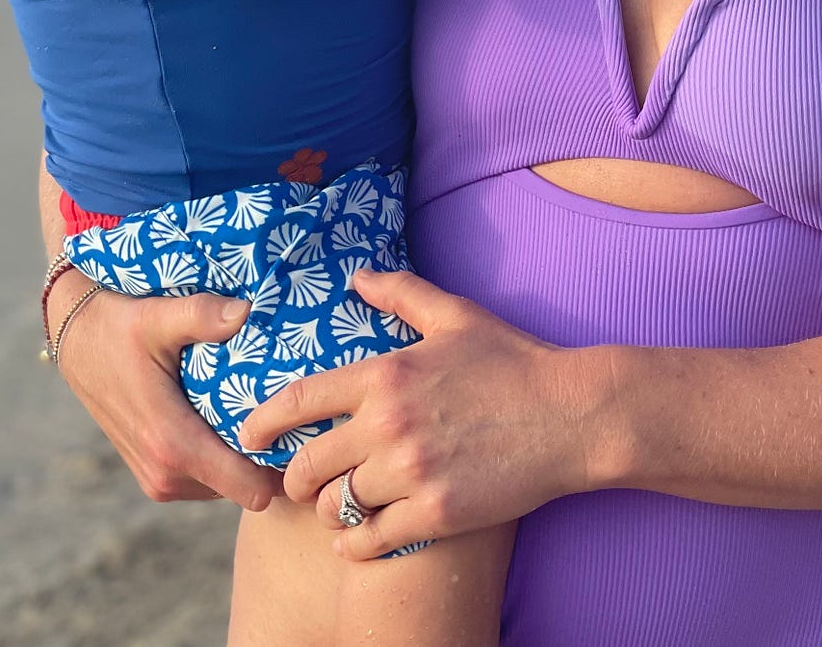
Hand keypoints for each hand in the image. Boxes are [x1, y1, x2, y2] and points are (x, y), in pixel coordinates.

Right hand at [52, 276, 280, 511]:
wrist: (78, 340)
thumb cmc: (118, 326)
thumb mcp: (158, 316)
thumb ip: (201, 315)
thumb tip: (245, 311)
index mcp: (172, 446)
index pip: (249, 488)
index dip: (283, 466)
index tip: (306, 433)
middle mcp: (165, 476)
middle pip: (245, 488)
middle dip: (270, 459)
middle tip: (296, 416)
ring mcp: (158, 481)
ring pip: (226, 485)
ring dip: (245, 458)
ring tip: (266, 411)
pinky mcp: (155, 476)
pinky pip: (207, 478)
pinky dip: (224, 457)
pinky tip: (234, 417)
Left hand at [237, 266, 600, 558]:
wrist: (570, 415)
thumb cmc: (513, 361)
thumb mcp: (455, 316)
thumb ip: (401, 294)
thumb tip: (358, 277)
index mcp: (386, 374)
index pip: (301, 399)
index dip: (265, 420)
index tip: (251, 433)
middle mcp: (388, 424)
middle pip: (308, 465)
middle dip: (294, 479)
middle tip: (298, 483)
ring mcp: (411, 472)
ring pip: (335, 507)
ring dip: (329, 512)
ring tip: (336, 509)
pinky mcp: (435, 513)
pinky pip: (369, 541)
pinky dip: (355, 544)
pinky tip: (358, 538)